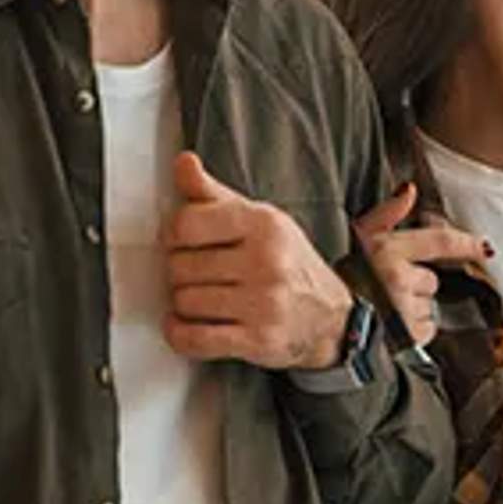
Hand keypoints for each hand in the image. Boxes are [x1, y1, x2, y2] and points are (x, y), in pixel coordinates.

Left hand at [163, 150, 358, 369]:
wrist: (330, 316)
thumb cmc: (287, 262)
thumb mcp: (257, 219)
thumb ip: (213, 194)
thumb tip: (184, 163)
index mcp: (263, 224)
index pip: (186, 224)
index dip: (172, 236)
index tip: (180, 243)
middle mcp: (267, 262)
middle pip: (179, 266)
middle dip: (178, 273)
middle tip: (196, 275)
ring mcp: (264, 303)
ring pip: (184, 303)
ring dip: (183, 305)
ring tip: (202, 298)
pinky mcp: (259, 340)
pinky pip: (194, 339)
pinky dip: (180, 334)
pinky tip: (187, 324)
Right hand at [352, 183, 489, 350]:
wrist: (321, 322)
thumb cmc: (341, 279)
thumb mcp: (358, 239)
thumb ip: (387, 214)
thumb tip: (410, 190)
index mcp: (387, 251)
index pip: (439, 242)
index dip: (465, 243)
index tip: (485, 247)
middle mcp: (397, 278)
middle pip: (430, 282)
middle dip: (416, 286)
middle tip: (388, 291)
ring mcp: (403, 308)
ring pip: (429, 307)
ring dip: (414, 309)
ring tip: (386, 310)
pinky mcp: (406, 335)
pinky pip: (426, 330)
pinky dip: (414, 331)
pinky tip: (392, 327)